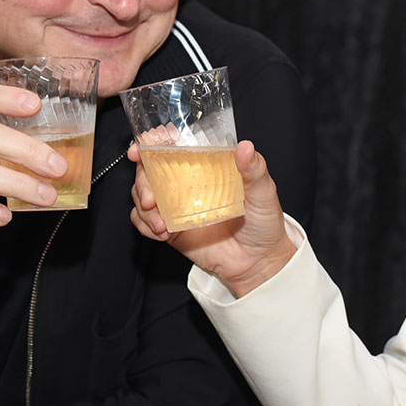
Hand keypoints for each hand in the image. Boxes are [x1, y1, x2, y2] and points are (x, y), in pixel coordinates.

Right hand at [128, 140, 296, 297]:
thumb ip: (254, 169)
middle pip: (149, 170)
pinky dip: (145, 225)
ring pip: (142, 195)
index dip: (152, 143)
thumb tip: (244, 147)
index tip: (141, 149)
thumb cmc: (264, 223)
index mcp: (205, 166)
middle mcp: (186, 183)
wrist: (258, 262)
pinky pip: (144, 222)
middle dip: (142, 181)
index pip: (172, 146)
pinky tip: (161, 232)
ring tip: (160, 223)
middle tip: (150, 198)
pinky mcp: (171, 228)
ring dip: (143, 206)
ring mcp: (176, 205)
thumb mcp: (264, 191)